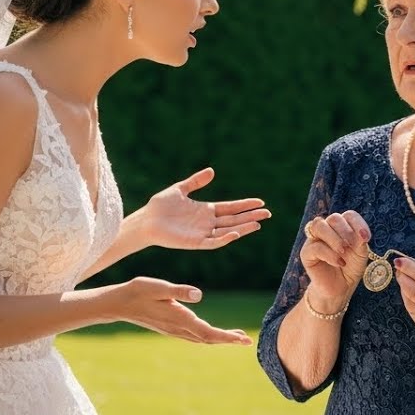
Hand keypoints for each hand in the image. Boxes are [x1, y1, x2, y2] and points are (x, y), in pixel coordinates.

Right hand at [111, 277, 251, 344]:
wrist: (117, 303)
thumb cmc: (138, 291)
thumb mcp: (159, 286)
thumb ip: (179, 291)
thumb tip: (199, 295)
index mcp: (179, 318)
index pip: (208, 332)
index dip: (227, 337)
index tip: (243, 340)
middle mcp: (178, 328)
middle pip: (208, 339)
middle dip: (228, 339)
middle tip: (246, 340)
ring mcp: (173, 329)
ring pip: (201, 338)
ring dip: (219, 338)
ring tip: (234, 336)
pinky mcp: (169, 327)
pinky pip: (193, 335)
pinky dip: (207, 335)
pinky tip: (210, 332)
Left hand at [138, 168, 269, 249]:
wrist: (146, 220)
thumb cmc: (160, 206)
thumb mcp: (180, 189)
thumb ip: (196, 181)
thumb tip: (212, 171)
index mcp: (206, 210)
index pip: (230, 208)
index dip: (245, 205)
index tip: (260, 202)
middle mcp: (207, 223)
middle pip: (234, 220)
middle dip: (250, 216)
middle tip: (268, 213)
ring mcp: (202, 233)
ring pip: (228, 231)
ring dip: (243, 228)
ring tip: (258, 223)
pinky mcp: (195, 243)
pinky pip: (213, 242)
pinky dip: (225, 239)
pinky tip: (236, 233)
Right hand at [299, 211, 371, 310]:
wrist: (340, 288)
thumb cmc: (350, 267)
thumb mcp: (361, 254)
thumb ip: (360, 241)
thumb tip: (360, 234)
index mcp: (342, 226)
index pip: (349, 216)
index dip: (358, 224)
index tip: (366, 238)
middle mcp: (327, 229)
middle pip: (334, 218)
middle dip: (345, 230)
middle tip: (352, 245)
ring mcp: (315, 239)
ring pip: (319, 225)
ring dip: (334, 238)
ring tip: (343, 251)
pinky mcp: (306, 253)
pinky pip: (315, 247)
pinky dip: (329, 254)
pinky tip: (339, 263)